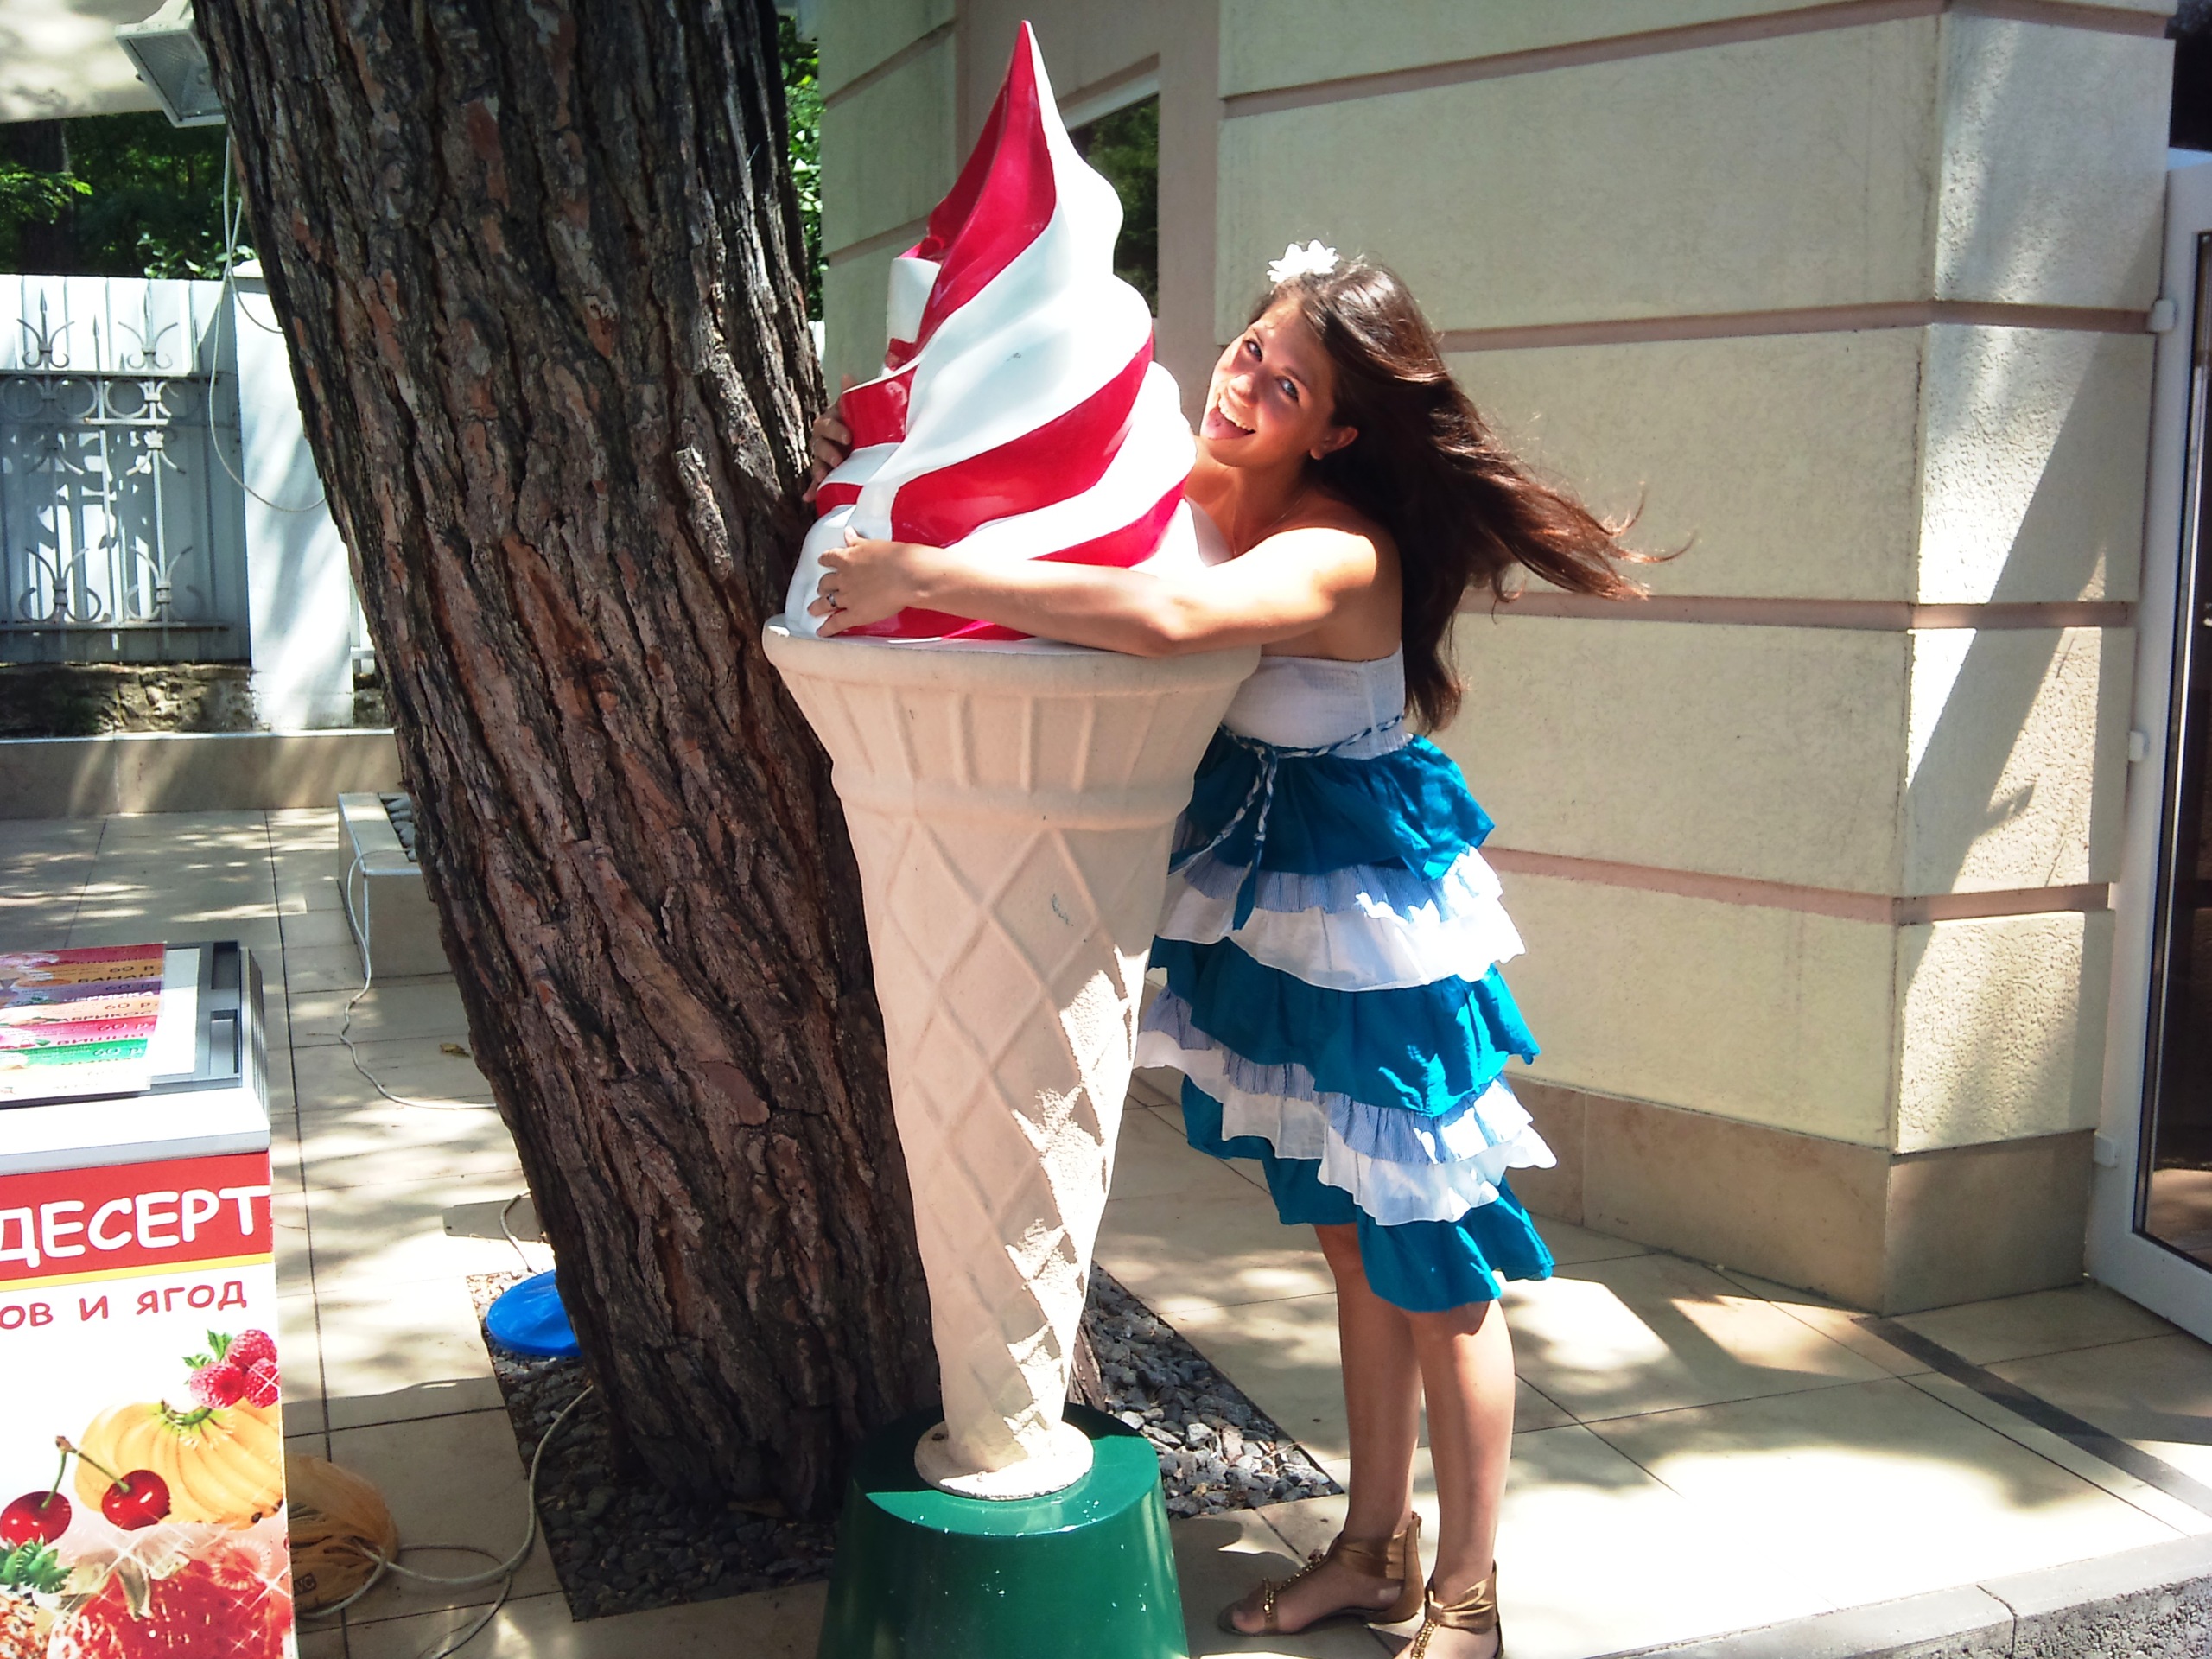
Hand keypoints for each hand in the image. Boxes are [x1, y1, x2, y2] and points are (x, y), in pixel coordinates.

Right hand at [802, 374, 856, 501]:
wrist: (873, 436)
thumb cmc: (865, 419)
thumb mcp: (862, 408)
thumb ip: (854, 395)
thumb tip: (846, 376)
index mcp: (831, 421)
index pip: (827, 424)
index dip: (835, 430)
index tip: (848, 437)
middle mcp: (825, 438)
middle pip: (818, 445)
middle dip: (827, 452)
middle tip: (838, 460)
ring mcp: (825, 456)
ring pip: (817, 463)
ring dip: (818, 471)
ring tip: (822, 479)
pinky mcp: (828, 472)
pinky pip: (816, 483)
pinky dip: (813, 490)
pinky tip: (808, 498)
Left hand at [811, 531, 946, 633]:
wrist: (907, 575)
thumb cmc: (897, 558)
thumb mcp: (874, 544)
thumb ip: (858, 542)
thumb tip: (849, 533)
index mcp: (848, 558)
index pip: (830, 558)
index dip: (824, 560)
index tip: (822, 561)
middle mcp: (843, 578)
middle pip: (826, 582)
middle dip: (822, 586)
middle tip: (821, 589)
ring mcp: (848, 597)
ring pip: (826, 602)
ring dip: (818, 606)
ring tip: (813, 610)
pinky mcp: (855, 613)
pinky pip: (837, 622)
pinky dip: (827, 628)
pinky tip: (821, 631)